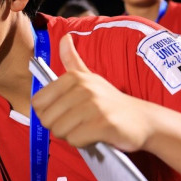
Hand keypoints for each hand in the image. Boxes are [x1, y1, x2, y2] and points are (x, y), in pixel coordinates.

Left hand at [31, 33, 152, 152]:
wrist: (143, 120)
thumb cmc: (109, 102)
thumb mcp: (90, 77)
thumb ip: (72, 60)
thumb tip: (64, 37)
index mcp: (73, 78)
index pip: (38, 104)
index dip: (49, 114)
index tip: (66, 113)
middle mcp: (83, 88)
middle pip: (47, 120)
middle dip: (60, 127)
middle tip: (79, 123)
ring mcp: (94, 106)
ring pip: (60, 131)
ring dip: (72, 135)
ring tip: (88, 128)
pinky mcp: (104, 124)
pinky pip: (75, 140)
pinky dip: (83, 143)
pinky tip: (96, 136)